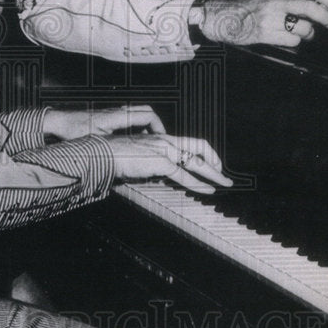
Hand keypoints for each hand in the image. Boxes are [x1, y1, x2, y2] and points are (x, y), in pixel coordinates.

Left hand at [43, 104, 165, 141]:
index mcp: (117, 117)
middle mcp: (117, 112)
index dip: (158, 127)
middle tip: (158, 141)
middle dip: (156, 125)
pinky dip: (135, 128)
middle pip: (146, 111)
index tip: (162, 140)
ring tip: (147, 143)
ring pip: (137, 114)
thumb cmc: (73, 131)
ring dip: (145, 127)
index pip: (147, 115)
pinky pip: (128, 119)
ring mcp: (112, 114)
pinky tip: (130, 142)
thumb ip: (112, 146)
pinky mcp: (107, 118)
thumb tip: (129, 155)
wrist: (58, 122)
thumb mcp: (95, 141)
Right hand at [105, 133, 230, 194]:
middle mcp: (165, 140)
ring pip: (196, 162)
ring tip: (224, 183)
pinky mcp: (160, 162)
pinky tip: (207, 190)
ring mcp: (164, 149)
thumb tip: (161, 176)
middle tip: (225, 175)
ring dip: (213, 174)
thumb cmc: (115, 157)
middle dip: (215, 162)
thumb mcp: (138, 158)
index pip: (189, 142)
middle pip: (199, 148)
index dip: (204, 152)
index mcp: (160, 137)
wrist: (102, 154)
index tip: (212, 164)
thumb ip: (152, 164)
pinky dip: (198, 184)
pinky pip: (184, 175)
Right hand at [195, 0, 327, 47]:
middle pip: (313, 9)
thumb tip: (318, 3)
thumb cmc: (251, 6)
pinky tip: (287, 39)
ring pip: (305, 28)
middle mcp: (277, 1)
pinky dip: (294, 43)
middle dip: (326, 18)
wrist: (226, 17)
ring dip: (309, 33)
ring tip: (304, 33)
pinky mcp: (267, 34)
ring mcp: (272, 18)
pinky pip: (293, 41)